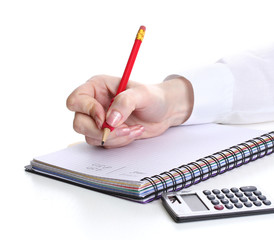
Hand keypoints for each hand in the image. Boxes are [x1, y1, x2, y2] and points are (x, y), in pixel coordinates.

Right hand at [66, 75, 193, 147]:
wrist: (165, 112)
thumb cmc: (154, 97)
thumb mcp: (142, 94)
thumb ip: (125, 102)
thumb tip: (110, 119)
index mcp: (97, 87)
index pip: (76, 100)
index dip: (88, 111)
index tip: (106, 118)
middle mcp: (95, 103)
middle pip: (79, 123)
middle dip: (101, 130)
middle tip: (122, 128)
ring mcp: (100, 120)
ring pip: (91, 136)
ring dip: (114, 137)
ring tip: (132, 129)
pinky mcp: (107, 132)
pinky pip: (104, 143)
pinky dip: (119, 141)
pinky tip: (133, 132)